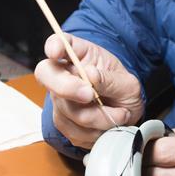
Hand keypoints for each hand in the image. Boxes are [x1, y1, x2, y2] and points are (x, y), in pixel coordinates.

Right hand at [34, 33, 143, 148]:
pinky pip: (74, 130)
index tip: (56, 51)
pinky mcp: (63, 122)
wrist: (124, 112)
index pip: (58, 43)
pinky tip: (106, 124)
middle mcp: (63, 74)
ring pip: (66, 109)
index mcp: (79, 55)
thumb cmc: (122, 90)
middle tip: (90, 94)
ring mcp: (60, 99)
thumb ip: (110, 79)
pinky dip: (95, 132)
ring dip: (97, 117)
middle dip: (67, 87)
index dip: (54, 46)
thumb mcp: (126, 83)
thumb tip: (91, 75)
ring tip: (117, 114)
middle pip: (47, 75)